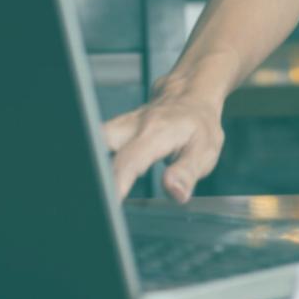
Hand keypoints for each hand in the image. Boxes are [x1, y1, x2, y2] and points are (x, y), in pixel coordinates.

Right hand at [101, 84, 225, 202]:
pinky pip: (96, 142)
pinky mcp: (114, 130)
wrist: (191, 95)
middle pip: (99, 144)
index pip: (129, 161)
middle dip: (95, 169)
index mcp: (155, 133)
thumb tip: (174, 191)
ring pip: (94, 139)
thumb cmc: (199, 124)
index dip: (117, 183)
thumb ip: (187, 173)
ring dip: (94, 163)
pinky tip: (100, 177)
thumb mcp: (205, 150)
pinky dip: (95, 159)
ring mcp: (120, 126)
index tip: (111, 203)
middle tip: (100, 198)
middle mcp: (132, 126)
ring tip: (99, 191)